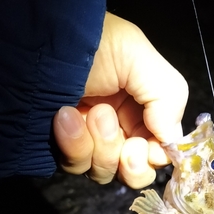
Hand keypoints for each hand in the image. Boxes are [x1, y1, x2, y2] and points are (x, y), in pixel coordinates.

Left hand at [53, 12, 187, 188]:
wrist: (43, 41)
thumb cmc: (96, 44)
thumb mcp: (141, 58)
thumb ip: (168, 99)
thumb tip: (170, 142)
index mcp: (146, 111)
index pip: (161, 151)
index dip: (156, 157)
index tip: (147, 148)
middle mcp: (122, 130)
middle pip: (137, 172)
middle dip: (131, 163)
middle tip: (126, 145)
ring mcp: (93, 141)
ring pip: (106, 172)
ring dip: (101, 145)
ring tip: (91, 111)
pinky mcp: (66, 147)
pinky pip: (77, 165)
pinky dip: (73, 144)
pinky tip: (66, 116)